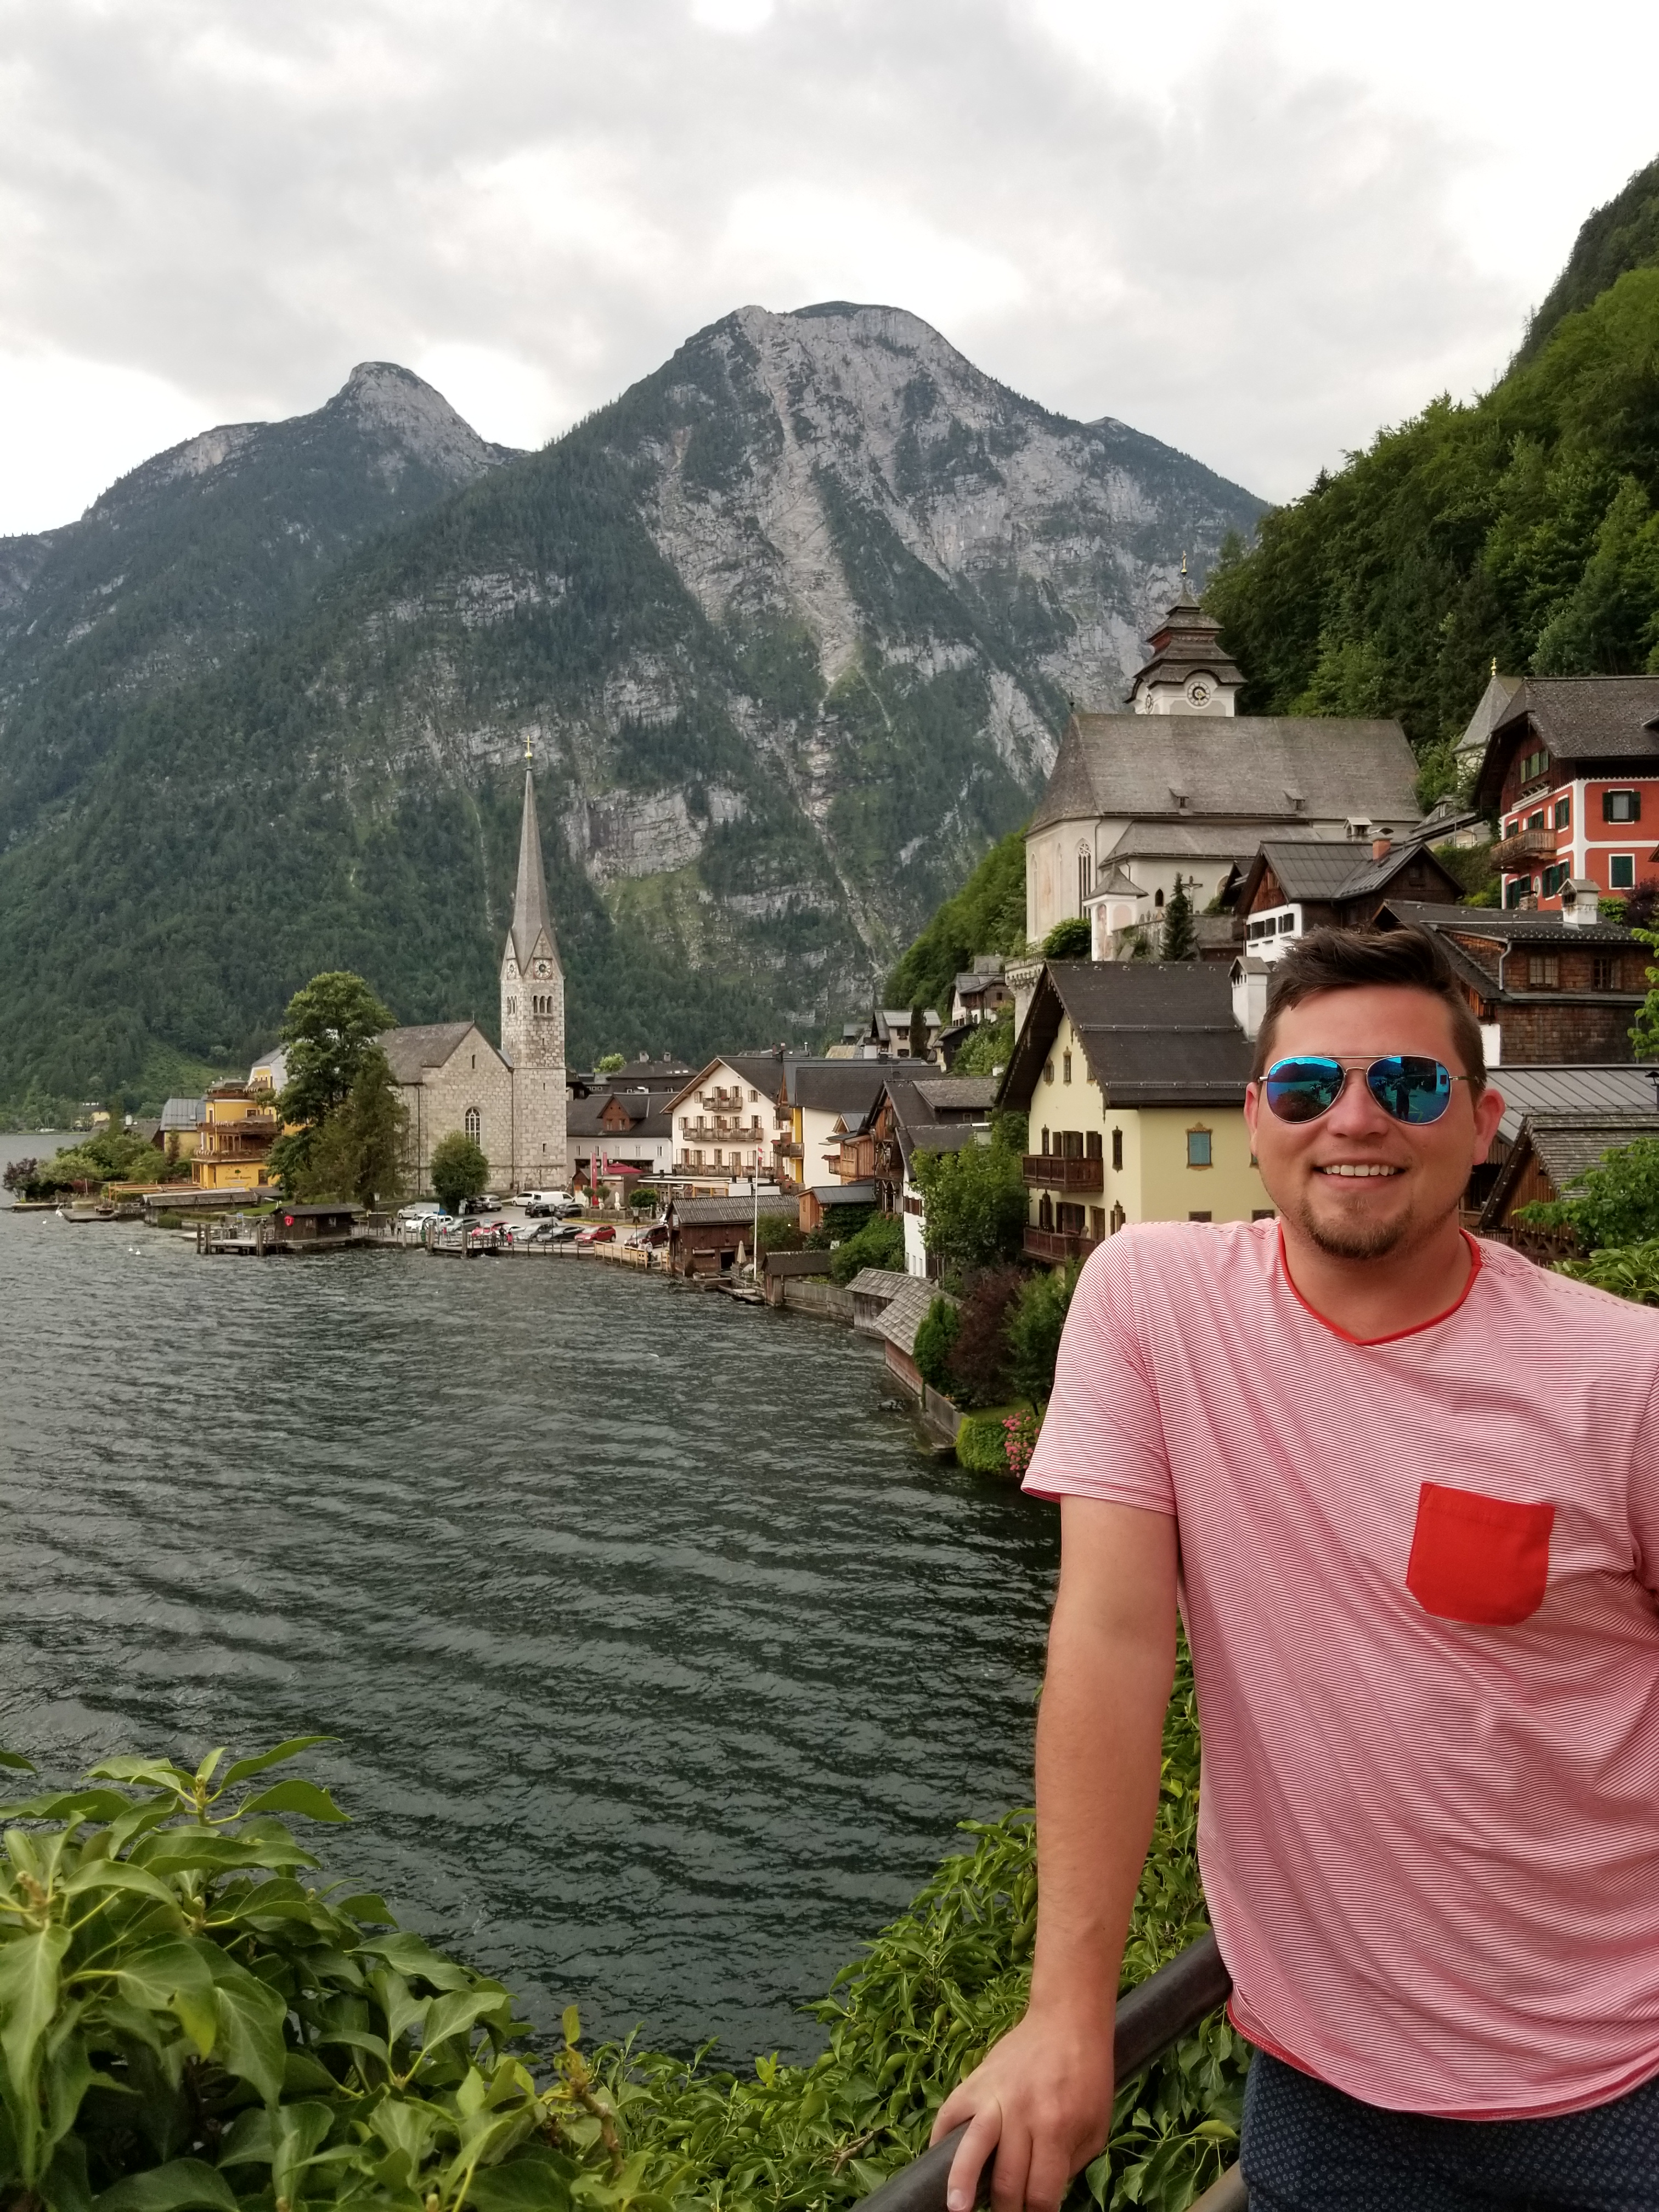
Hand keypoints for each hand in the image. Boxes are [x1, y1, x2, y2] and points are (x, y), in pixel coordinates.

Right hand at [930, 2005, 1114, 2211]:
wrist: (1067, 2021)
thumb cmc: (1089, 2077)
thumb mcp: (1095, 2129)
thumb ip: (1069, 2166)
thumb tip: (1040, 2196)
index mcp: (1056, 2128)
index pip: (1040, 2193)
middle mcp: (1022, 2114)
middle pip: (1006, 2180)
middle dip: (1005, 2210)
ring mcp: (994, 2095)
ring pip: (971, 2146)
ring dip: (961, 2184)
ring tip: (956, 2208)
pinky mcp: (975, 2080)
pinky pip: (950, 2114)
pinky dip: (941, 2141)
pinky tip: (938, 2162)